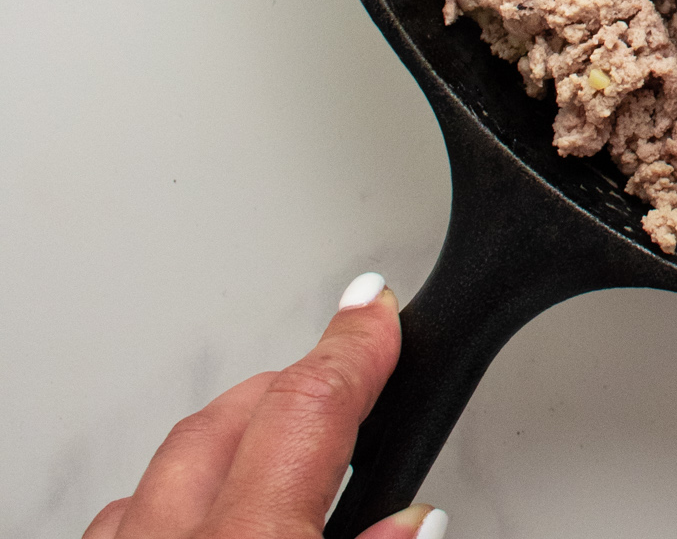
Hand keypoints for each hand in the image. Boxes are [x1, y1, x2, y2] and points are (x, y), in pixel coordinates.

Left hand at [82, 274, 436, 538]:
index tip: (376, 306)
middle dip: (298, 381)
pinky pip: (117, 520)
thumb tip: (412, 517)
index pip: (309, 405)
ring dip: (230, 437)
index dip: (354, 342)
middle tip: (354, 377)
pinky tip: (200, 512)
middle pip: (232, 415)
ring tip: (285, 448)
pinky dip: (166, 498)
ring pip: (164, 463)